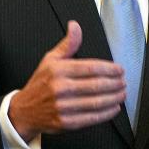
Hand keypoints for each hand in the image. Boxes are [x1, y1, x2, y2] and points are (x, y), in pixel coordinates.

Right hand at [8, 21, 126, 142]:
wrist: (24, 111)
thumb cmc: (41, 83)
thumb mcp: (50, 60)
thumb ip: (68, 44)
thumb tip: (75, 26)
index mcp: (58, 71)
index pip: (91, 68)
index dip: (110, 69)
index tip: (120, 69)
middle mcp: (60, 88)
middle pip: (96, 85)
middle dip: (115, 83)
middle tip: (123, 81)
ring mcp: (62, 107)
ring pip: (96, 102)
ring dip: (114, 98)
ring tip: (122, 93)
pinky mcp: (66, 122)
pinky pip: (91, 118)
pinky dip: (106, 113)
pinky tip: (114, 107)